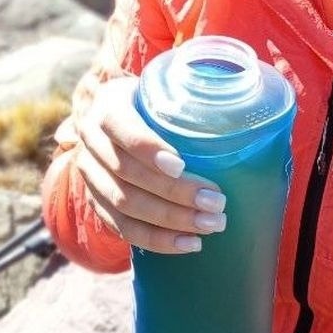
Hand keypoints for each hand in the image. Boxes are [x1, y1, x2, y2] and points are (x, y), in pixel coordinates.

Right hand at [76, 76, 226, 254]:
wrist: (108, 115)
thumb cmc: (147, 100)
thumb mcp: (158, 88)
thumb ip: (187, 99)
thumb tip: (241, 116)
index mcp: (107, 109)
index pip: (123, 131)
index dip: (149, 150)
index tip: (182, 165)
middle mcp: (92, 144)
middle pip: (129, 175)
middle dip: (175, 193)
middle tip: (217, 202)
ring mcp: (91, 177)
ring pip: (126, 205)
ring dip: (171, 221)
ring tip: (209, 225)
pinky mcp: (97, 203)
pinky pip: (123, 228)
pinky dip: (157, 240)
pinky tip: (188, 244)